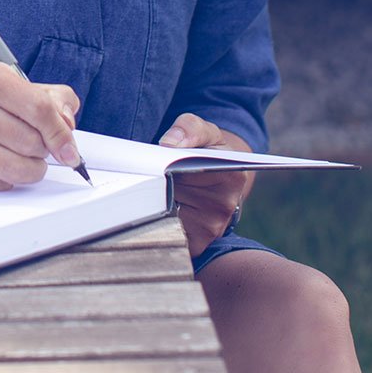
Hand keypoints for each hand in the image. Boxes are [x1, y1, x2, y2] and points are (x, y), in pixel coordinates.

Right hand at [0, 64, 83, 191]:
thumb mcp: (13, 88)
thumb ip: (52, 99)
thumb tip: (68, 124)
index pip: (40, 109)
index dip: (61, 134)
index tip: (70, 151)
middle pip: (32, 142)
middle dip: (42, 151)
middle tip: (33, 145)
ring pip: (18, 168)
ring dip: (29, 170)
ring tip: (21, 158)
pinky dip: (7, 179)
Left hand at [159, 112, 254, 257]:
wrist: (219, 178)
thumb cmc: (209, 152)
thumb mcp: (204, 131)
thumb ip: (189, 128)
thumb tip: (168, 144)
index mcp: (231, 176)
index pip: (188, 173)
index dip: (162, 169)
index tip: (147, 164)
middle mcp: (225, 207)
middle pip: (172, 197)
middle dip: (152, 187)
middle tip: (140, 177)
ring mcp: (212, 229)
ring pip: (166, 218)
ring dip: (151, 206)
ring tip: (145, 192)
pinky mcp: (198, 244)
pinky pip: (167, 236)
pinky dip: (154, 224)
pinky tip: (151, 210)